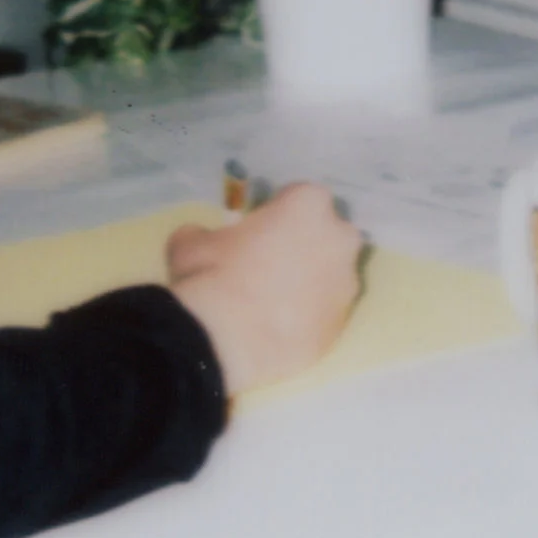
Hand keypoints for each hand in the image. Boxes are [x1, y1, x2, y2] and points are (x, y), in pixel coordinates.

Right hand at [165, 184, 364, 396]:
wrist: (227, 340)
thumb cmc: (213, 274)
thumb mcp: (192, 242)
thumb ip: (205, 233)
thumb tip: (199, 238)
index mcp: (309, 204)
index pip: (300, 197)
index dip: (279, 211)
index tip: (260, 228)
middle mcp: (339, 238)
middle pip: (326, 234)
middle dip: (306, 244)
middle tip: (271, 263)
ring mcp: (346, 284)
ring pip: (331, 275)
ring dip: (311, 282)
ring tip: (274, 302)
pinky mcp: (341, 324)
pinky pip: (326, 312)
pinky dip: (310, 316)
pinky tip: (280, 328)